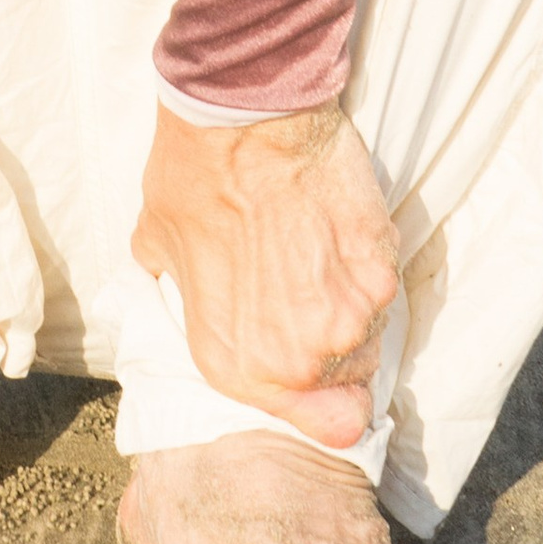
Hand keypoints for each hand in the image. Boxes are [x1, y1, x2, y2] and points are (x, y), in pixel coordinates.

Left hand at [131, 101, 401, 454]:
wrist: (242, 116)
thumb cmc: (194, 177)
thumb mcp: (158, 249)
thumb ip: (184, 295)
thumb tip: (188, 291)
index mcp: (238, 366)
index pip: (323, 427)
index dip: (325, 404)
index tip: (325, 375)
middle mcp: (300, 358)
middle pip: (350, 382)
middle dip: (334, 347)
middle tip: (311, 296)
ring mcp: (348, 318)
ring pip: (372, 334)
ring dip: (354, 308)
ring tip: (321, 258)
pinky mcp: (382, 268)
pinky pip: (384, 287)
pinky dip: (369, 267)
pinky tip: (338, 232)